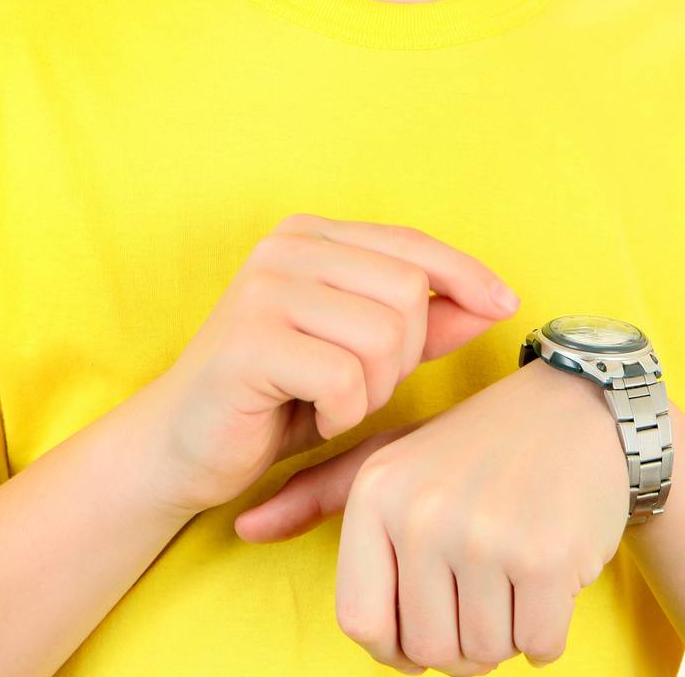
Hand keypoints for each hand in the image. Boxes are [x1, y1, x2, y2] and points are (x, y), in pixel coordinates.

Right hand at [140, 213, 520, 518]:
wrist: (179, 448)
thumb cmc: (276, 399)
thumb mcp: (360, 356)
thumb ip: (421, 325)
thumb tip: (491, 301)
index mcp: (309, 236)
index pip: (410, 244)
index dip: (464, 274)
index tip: (506, 303)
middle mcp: (284, 248)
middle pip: (406, 292)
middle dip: (404, 355)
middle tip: (360, 387)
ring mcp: (263, 290)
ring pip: (383, 336)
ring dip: (373, 389)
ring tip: (334, 402)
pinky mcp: (249, 342)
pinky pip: (345, 379)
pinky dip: (342, 413)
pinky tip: (312, 416)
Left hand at [234, 359, 630, 673]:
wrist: (579, 410)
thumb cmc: (475, 445)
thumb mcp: (391, 459)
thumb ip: (316, 497)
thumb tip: (241, 528)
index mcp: (377, 494)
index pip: (365, 627)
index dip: (401, 637)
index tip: (430, 603)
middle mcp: (422, 512)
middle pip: (430, 650)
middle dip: (463, 632)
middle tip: (486, 574)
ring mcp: (483, 533)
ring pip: (485, 653)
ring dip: (508, 628)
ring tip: (516, 561)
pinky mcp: (544, 554)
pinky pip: (539, 646)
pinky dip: (549, 626)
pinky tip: (551, 568)